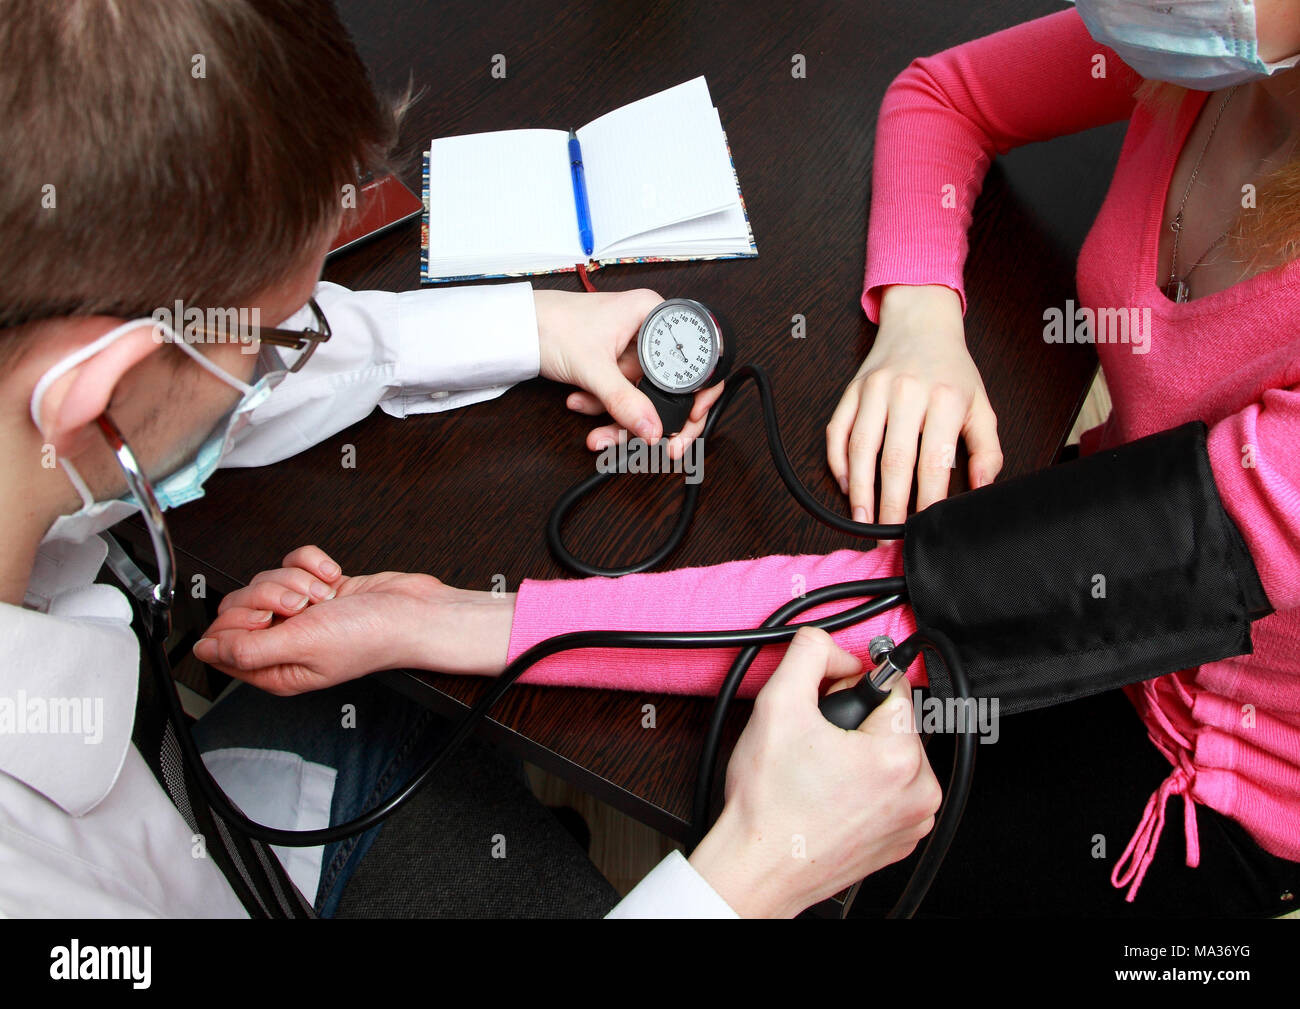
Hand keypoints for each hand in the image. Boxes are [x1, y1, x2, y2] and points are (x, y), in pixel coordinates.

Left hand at [191, 545, 514, 695]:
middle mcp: (284, 642)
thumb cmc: (371, 637)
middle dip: (271, 594)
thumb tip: (204, 649)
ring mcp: (302, 614)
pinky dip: (314, 564)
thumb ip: (246, 649)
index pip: (222, 641)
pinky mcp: (318, 589)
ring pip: (268, 579)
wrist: (414, 613)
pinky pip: (295, 563)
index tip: (267, 619)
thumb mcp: (301, 646)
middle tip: (300, 607)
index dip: (239, 621)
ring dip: (297, 579)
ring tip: (324, 597)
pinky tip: (333, 580)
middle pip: (241, 605)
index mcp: (274, 668)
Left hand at [534, 288, 725, 459]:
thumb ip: (624, 402)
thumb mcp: (593, 368)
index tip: (692, 420)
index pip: (696, 360)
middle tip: (655, 444)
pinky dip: (603, 408)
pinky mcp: (614, 365)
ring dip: (619, 418)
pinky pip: (622, 396)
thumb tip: (653, 430)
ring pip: (643, 397)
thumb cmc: (552, 324)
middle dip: (653, 418)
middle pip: (670, 387)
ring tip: (596, 429)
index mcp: (654, 315)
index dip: (700, 394)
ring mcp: (631, 350)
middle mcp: (648, 332)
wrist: (516, 327)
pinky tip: (579, 402)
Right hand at [688, 627, 940, 917]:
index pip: (892, 685)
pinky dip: (864, 787)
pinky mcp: (900, 841)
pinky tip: (829, 794)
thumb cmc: (768, 804)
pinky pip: (890, 792)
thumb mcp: (778, 704)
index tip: (826, 705)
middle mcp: (918, 793)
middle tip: (815, 742)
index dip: (849, 684)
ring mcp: (911, 822)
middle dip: (854, 721)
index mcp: (899, 757)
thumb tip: (830, 644)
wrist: (758, 867)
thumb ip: (808, 652)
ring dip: (859, 754)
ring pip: (891, 757)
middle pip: (892, 722)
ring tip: (819, 772)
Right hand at [826, 284, 1001, 524]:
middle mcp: (906, 392)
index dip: (927, 501)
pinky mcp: (851, 390)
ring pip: (860, 450)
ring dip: (859, 492)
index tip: (925, 528)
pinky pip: (837, 432)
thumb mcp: (981, 404)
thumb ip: (987, 449)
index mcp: (944, 398)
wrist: (920, 321)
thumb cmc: (951, 369)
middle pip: (894, 461)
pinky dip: (839, 463)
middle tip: (887, 539)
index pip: (933, 461)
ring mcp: (874, 390)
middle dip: (889, 507)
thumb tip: (982, 489)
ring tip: (862, 521)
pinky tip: (847, 486)